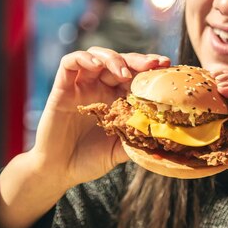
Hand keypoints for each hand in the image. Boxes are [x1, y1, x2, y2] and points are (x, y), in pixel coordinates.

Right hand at [32, 47, 170, 188]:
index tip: (167, 67)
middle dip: (138, 60)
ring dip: (113, 59)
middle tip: (153, 64)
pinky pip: (70, 63)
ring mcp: (81, 86)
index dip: (150, 69)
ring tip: (124, 73)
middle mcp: (100, 88)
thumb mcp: (121, 150)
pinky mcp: (62, 87)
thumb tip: (166, 135)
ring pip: (97, 56)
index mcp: (117, 99)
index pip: (136, 75)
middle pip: (120, 62)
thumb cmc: (89, 161)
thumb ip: (139, 139)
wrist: (59, 171)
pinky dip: (84, 58)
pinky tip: (97, 66)